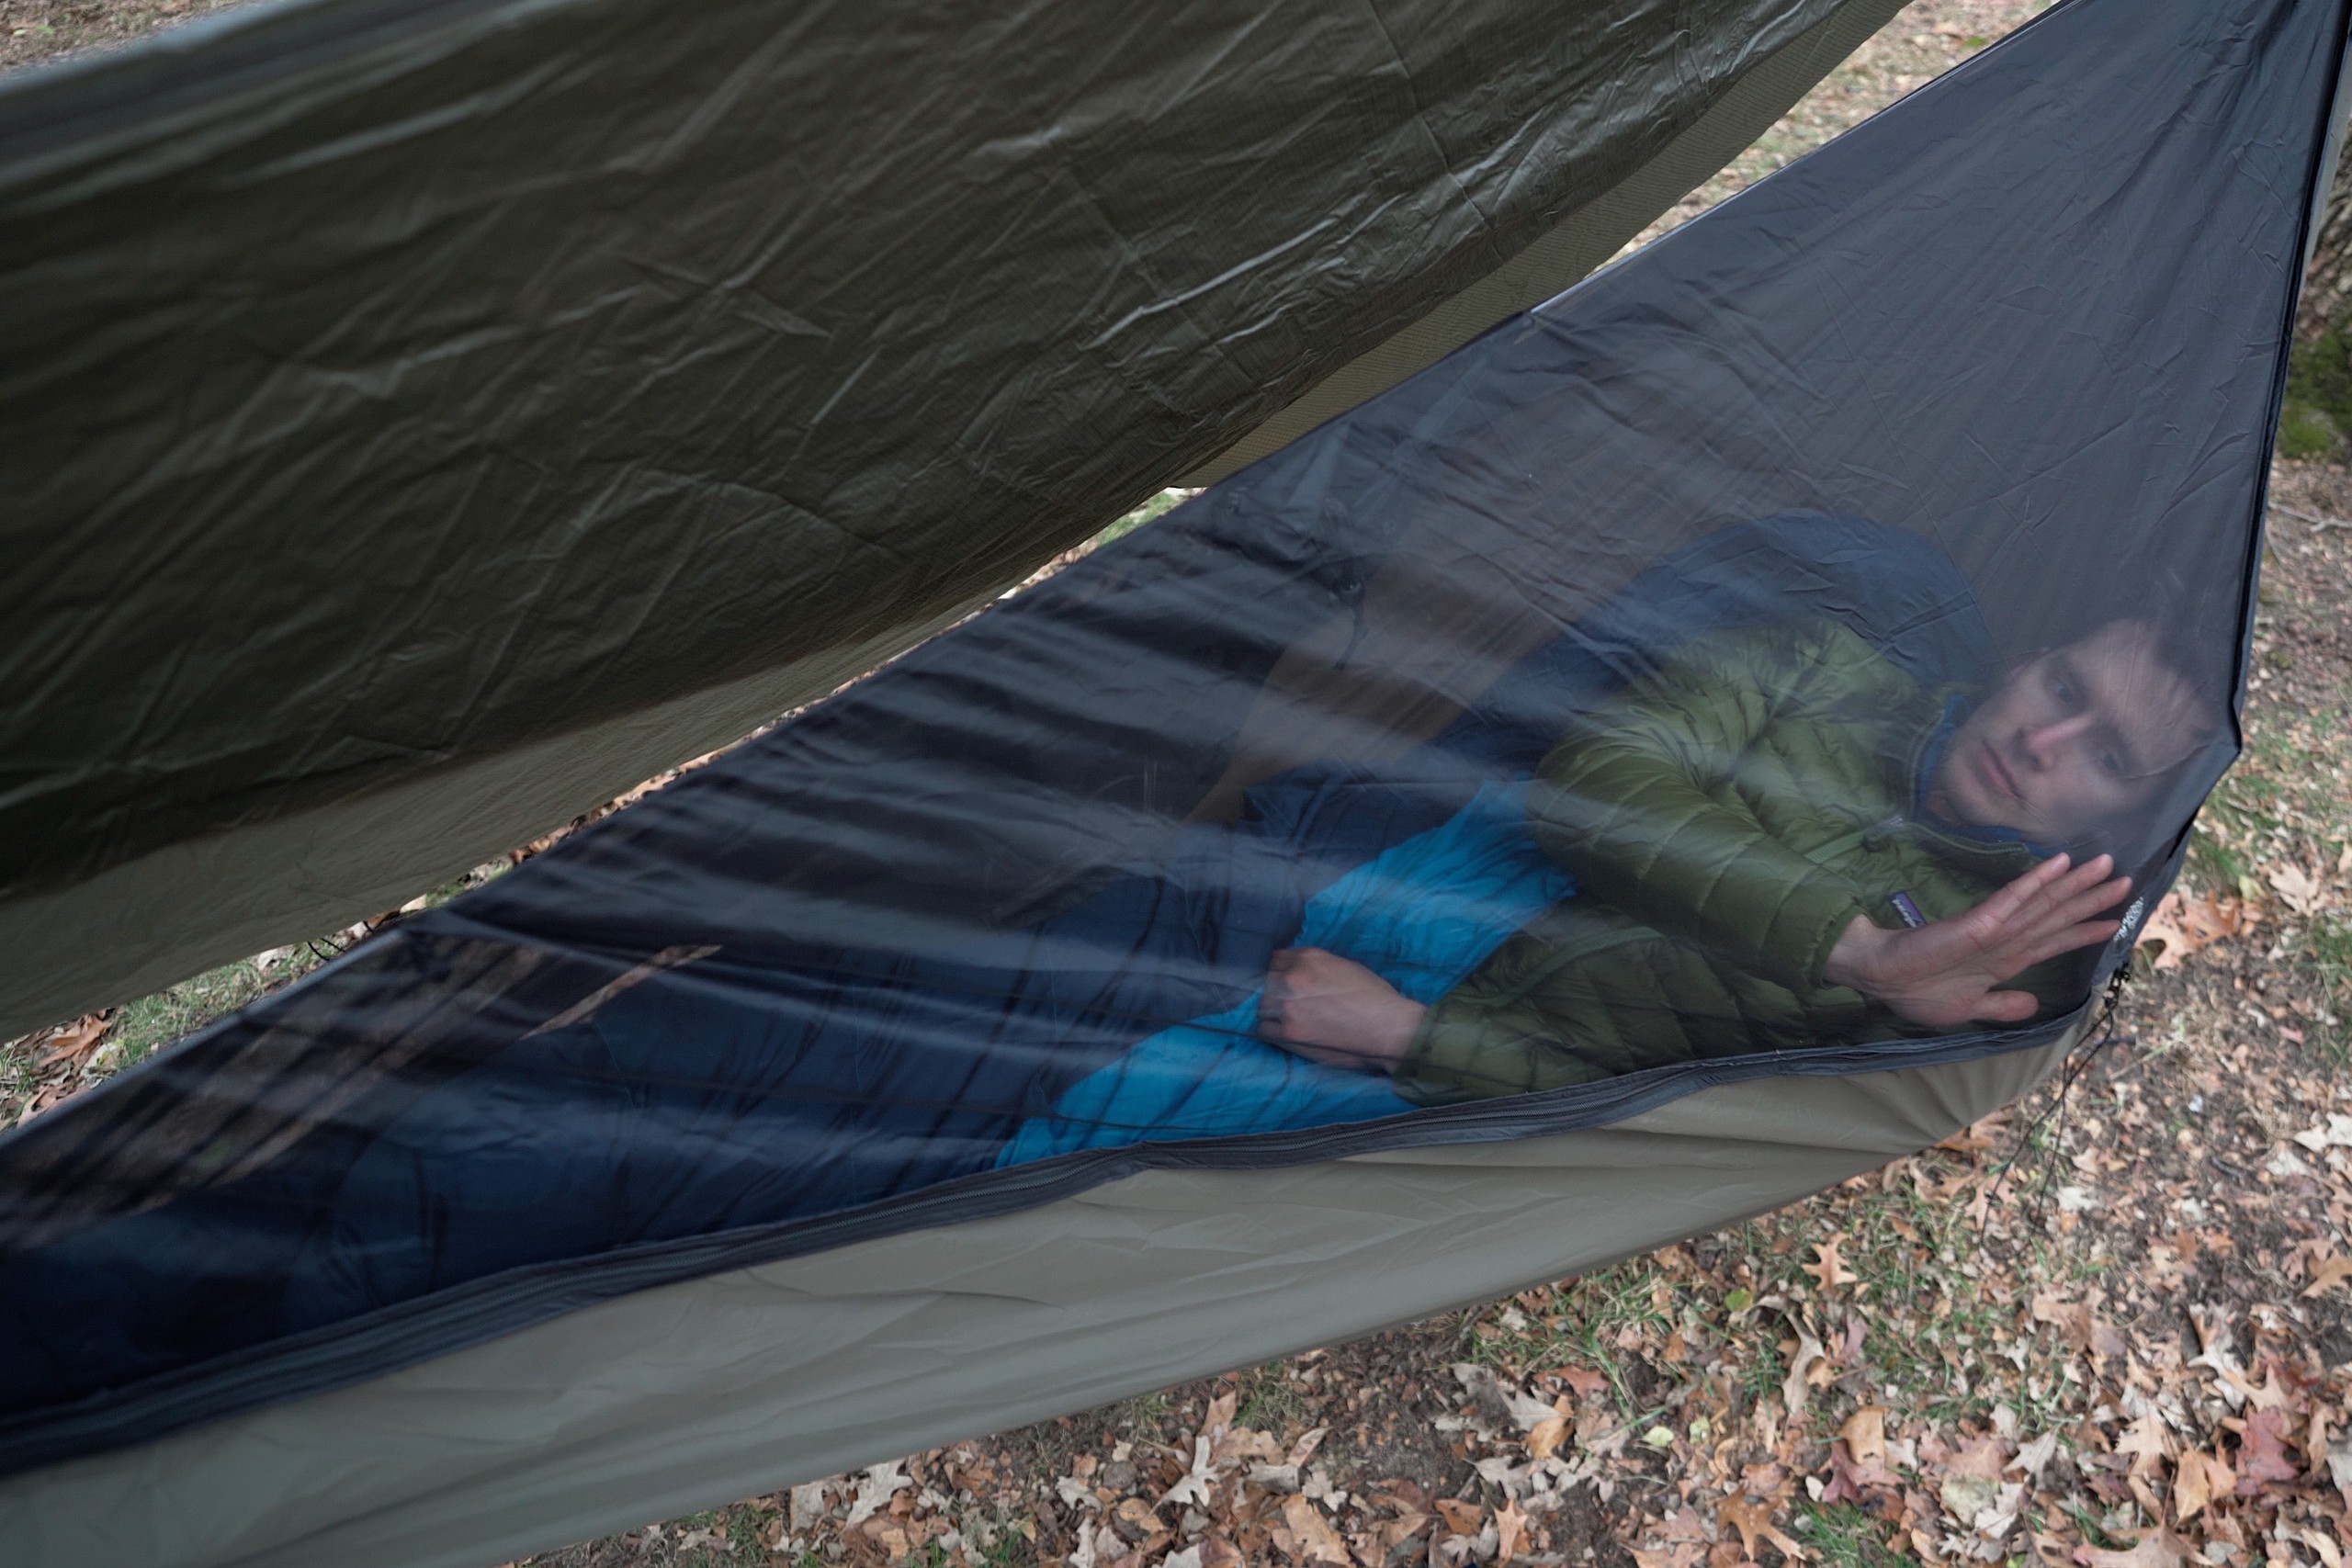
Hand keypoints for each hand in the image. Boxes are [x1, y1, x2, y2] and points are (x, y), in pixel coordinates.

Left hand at [1257, 947, 1424, 1071]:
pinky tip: (1282, 1031)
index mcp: (1309, 958)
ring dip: (1269, 1009)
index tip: (1284, 981)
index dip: (1280, 971)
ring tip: (1283, 1016)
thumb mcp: (1346, 966)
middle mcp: (1294, 978)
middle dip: (1273, 989)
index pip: (1276, 958)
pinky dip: (1270, 1030)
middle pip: (1264, 980)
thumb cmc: (1375, 998)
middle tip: (1285, 1001)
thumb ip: (1316, 966)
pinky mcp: (1289, 1032)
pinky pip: (1263, 1029)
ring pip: (1260, 1004)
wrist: (1387, 1028)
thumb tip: (1299, 971)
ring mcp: (1288, 1006)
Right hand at [1821, 853, 2131, 1028]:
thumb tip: (2035, 1001)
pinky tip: (2057, 865)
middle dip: (2092, 898)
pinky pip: (2013, 900)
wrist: (1880, 978)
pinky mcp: (1977, 923)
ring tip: (2106, 865)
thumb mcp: (1967, 1009)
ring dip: (2075, 884)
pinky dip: (2036, 883)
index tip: (2117, 919)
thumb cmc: (1916, 992)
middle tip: (2126, 878)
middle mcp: (2007, 939)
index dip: (2086, 929)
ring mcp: (1994, 928)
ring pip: (2043, 902)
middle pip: (2057, 915)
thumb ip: (2002, 1004)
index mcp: (2006, 959)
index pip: (2055, 940)